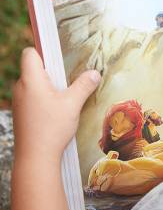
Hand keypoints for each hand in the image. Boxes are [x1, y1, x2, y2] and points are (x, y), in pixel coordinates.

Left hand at [12, 47, 100, 161]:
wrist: (35, 157)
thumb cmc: (51, 128)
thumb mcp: (73, 104)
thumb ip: (84, 86)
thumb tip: (95, 73)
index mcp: (30, 79)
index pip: (30, 53)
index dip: (44, 52)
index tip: (59, 60)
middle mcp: (21, 88)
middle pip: (34, 69)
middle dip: (52, 73)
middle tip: (69, 82)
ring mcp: (19, 102)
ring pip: (34, 85)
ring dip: (50, 88)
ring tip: (65, 99)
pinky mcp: (22, 114)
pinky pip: (33, 98)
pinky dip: (45, 100)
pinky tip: (57, 113)